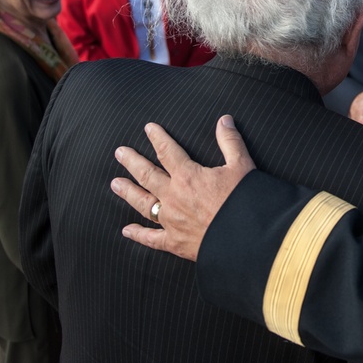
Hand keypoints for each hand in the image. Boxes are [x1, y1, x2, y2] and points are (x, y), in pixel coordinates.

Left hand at [110, 116, 254, 260]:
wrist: (247, 238)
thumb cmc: (245, 201)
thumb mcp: (242, 166)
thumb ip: (230, 142)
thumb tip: (224, 120)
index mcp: (188, 176)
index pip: (167, 151)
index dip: (157, 138)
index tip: (148, 128)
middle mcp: (173, 197)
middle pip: (147, 175)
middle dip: (132, 162)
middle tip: (120, 153)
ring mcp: (171, 221)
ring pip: (143, 203)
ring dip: (128, 192)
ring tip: (115, 183)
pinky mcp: (175, 242)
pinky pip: (151, 238)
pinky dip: (138, 234)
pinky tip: (127, 230)